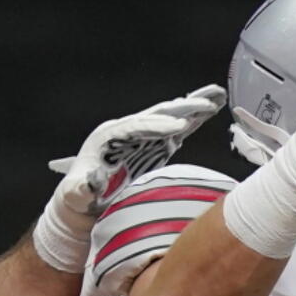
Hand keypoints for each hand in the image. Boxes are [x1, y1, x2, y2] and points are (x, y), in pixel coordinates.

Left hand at [50, 84, 226, 214]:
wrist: (87, 200)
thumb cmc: (81, 197)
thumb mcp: (78, 194)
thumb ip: (84, 188)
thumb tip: (92, 181)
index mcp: (109, 137)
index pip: (137, 127)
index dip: (158, 126)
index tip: (179, 127)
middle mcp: (128, 130)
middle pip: (157, 114)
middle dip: (182, 109)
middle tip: (206, 105)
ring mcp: (144, 136)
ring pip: (170, 115)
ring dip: (193, 105)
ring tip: (217, 95)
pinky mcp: (156, 144)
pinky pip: (179, 126)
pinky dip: (196, 118)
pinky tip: (213, 109)